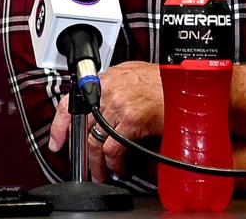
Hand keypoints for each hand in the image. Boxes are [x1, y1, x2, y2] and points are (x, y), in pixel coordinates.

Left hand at [47, 61, 163, 180]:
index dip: (60, 124)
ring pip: (94, 140)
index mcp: (107, 79)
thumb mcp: (135, 73)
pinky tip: (119, 168)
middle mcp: (108, 91)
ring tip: (101, 173)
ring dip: (96, 163)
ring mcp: (117, 106)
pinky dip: (113, 163)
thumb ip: (117, 85)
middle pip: (82, 126)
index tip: (57, 141)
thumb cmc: (167, 81)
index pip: (72, 101)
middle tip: (84, 165)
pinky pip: (112, 148)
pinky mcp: (130, 121)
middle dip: (80, 151)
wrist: (189, 85)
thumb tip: (108, 101)